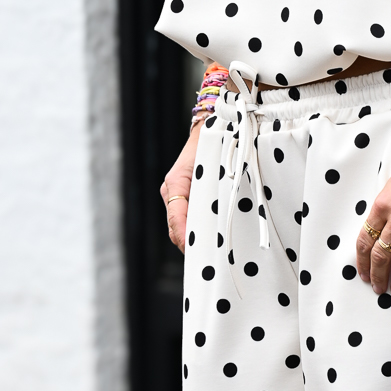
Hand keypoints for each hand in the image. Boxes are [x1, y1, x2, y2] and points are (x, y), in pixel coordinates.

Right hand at [160, 125, 200, 251]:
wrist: (209, 131)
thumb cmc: (210, 145)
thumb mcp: (211, 166)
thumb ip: (211, 188)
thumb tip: (219, 213)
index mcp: (175, 184)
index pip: (177, 219)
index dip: (186, 238)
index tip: (197, 252)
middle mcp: (171, 192)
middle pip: (176, 228)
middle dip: (190, 244)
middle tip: (208, 260)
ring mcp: (175, 196)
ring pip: (180, 227)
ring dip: (194, 240)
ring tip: (211, 254)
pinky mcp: (184, 199)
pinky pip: (187, 220)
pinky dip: (197, 232)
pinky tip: (211, 241)